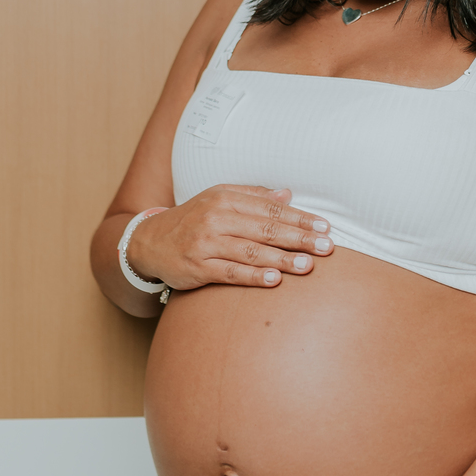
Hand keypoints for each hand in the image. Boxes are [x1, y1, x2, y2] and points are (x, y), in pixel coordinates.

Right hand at [128, 186, 332, 291]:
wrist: (148, 241)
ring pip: (251, 251)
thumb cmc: (192, 219)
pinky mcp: (198, 267)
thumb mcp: (218, 198)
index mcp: (225, 198)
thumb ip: (253, 196)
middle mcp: (216, 217)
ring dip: (282, 259)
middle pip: (265, 228)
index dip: (300, 218)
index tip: (324, 227)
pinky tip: (274, 280)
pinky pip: (230, 272)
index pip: (271, 207)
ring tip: (308, 265)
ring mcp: (206, 243)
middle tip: (326, 247)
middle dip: (299, 238)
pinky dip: (254, 277)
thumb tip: (287, 194)